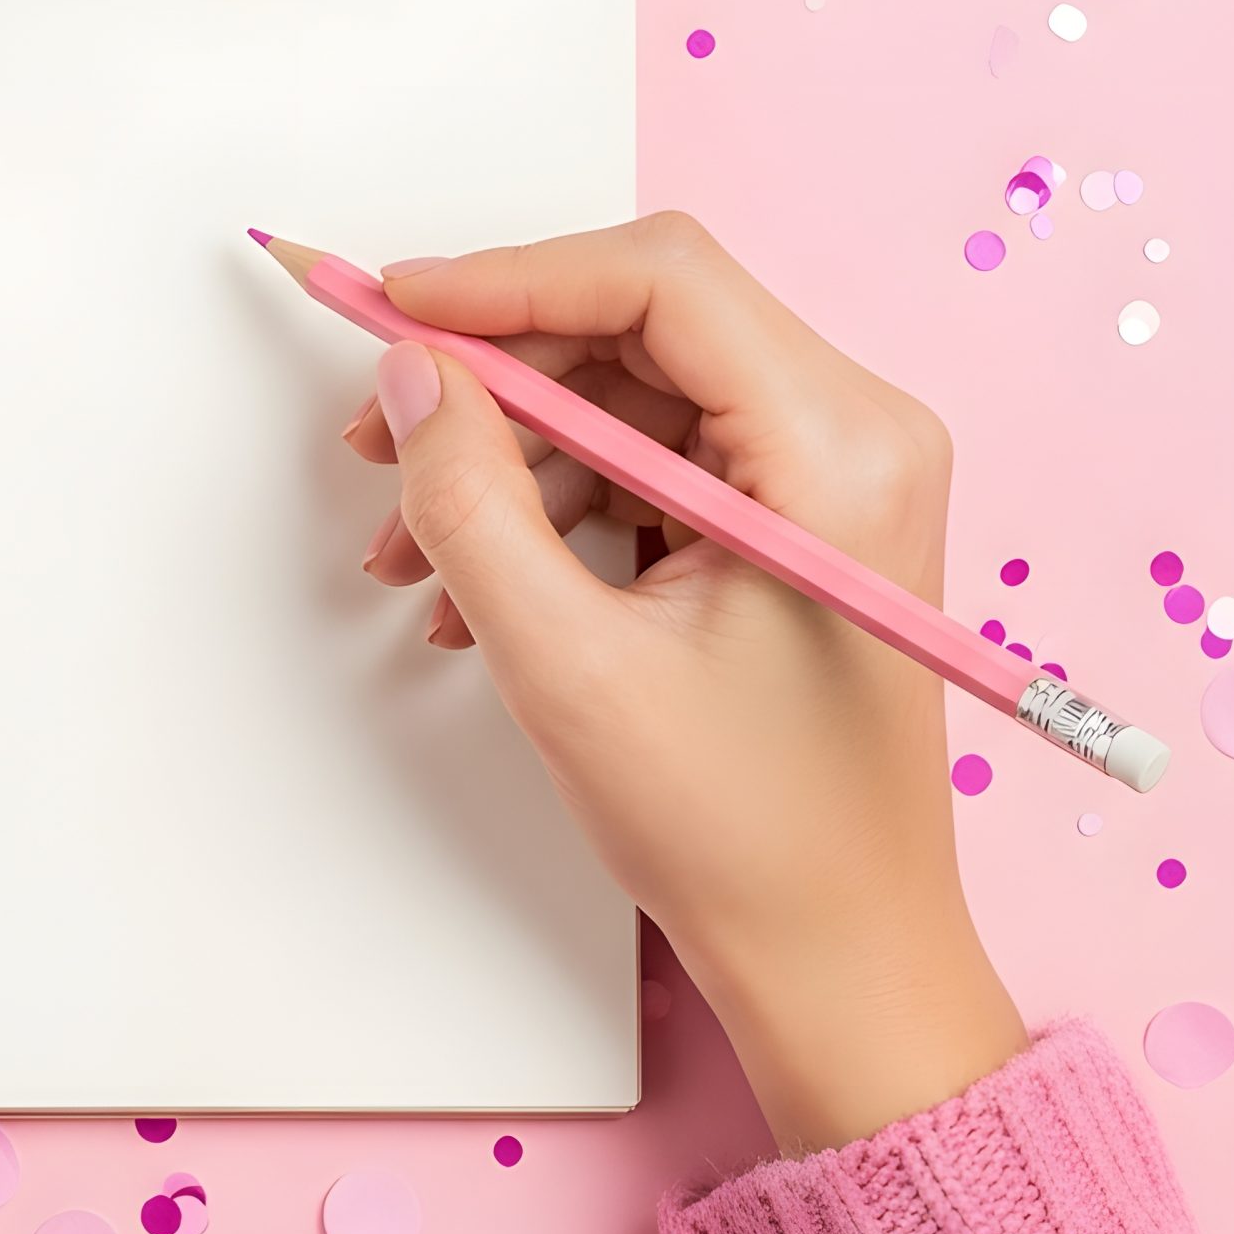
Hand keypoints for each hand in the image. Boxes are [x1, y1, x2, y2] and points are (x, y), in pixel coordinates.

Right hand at [347, 212, 1024, 1153]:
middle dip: (492, 377)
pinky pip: (647, 454)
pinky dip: (553, 500)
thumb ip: (472, 503)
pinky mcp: (791, 514)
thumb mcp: (568, 665)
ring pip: (627, 391)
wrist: (840, 953)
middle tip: (378, 435)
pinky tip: (479, 586)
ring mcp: (828, 473)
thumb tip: (410, 376)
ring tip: (413, 551)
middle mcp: (856, 433)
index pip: (657, 282)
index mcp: (837, 450)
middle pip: (636, 327)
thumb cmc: (744, 832)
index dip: (506, 279)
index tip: (391, 310)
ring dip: (507, 453)